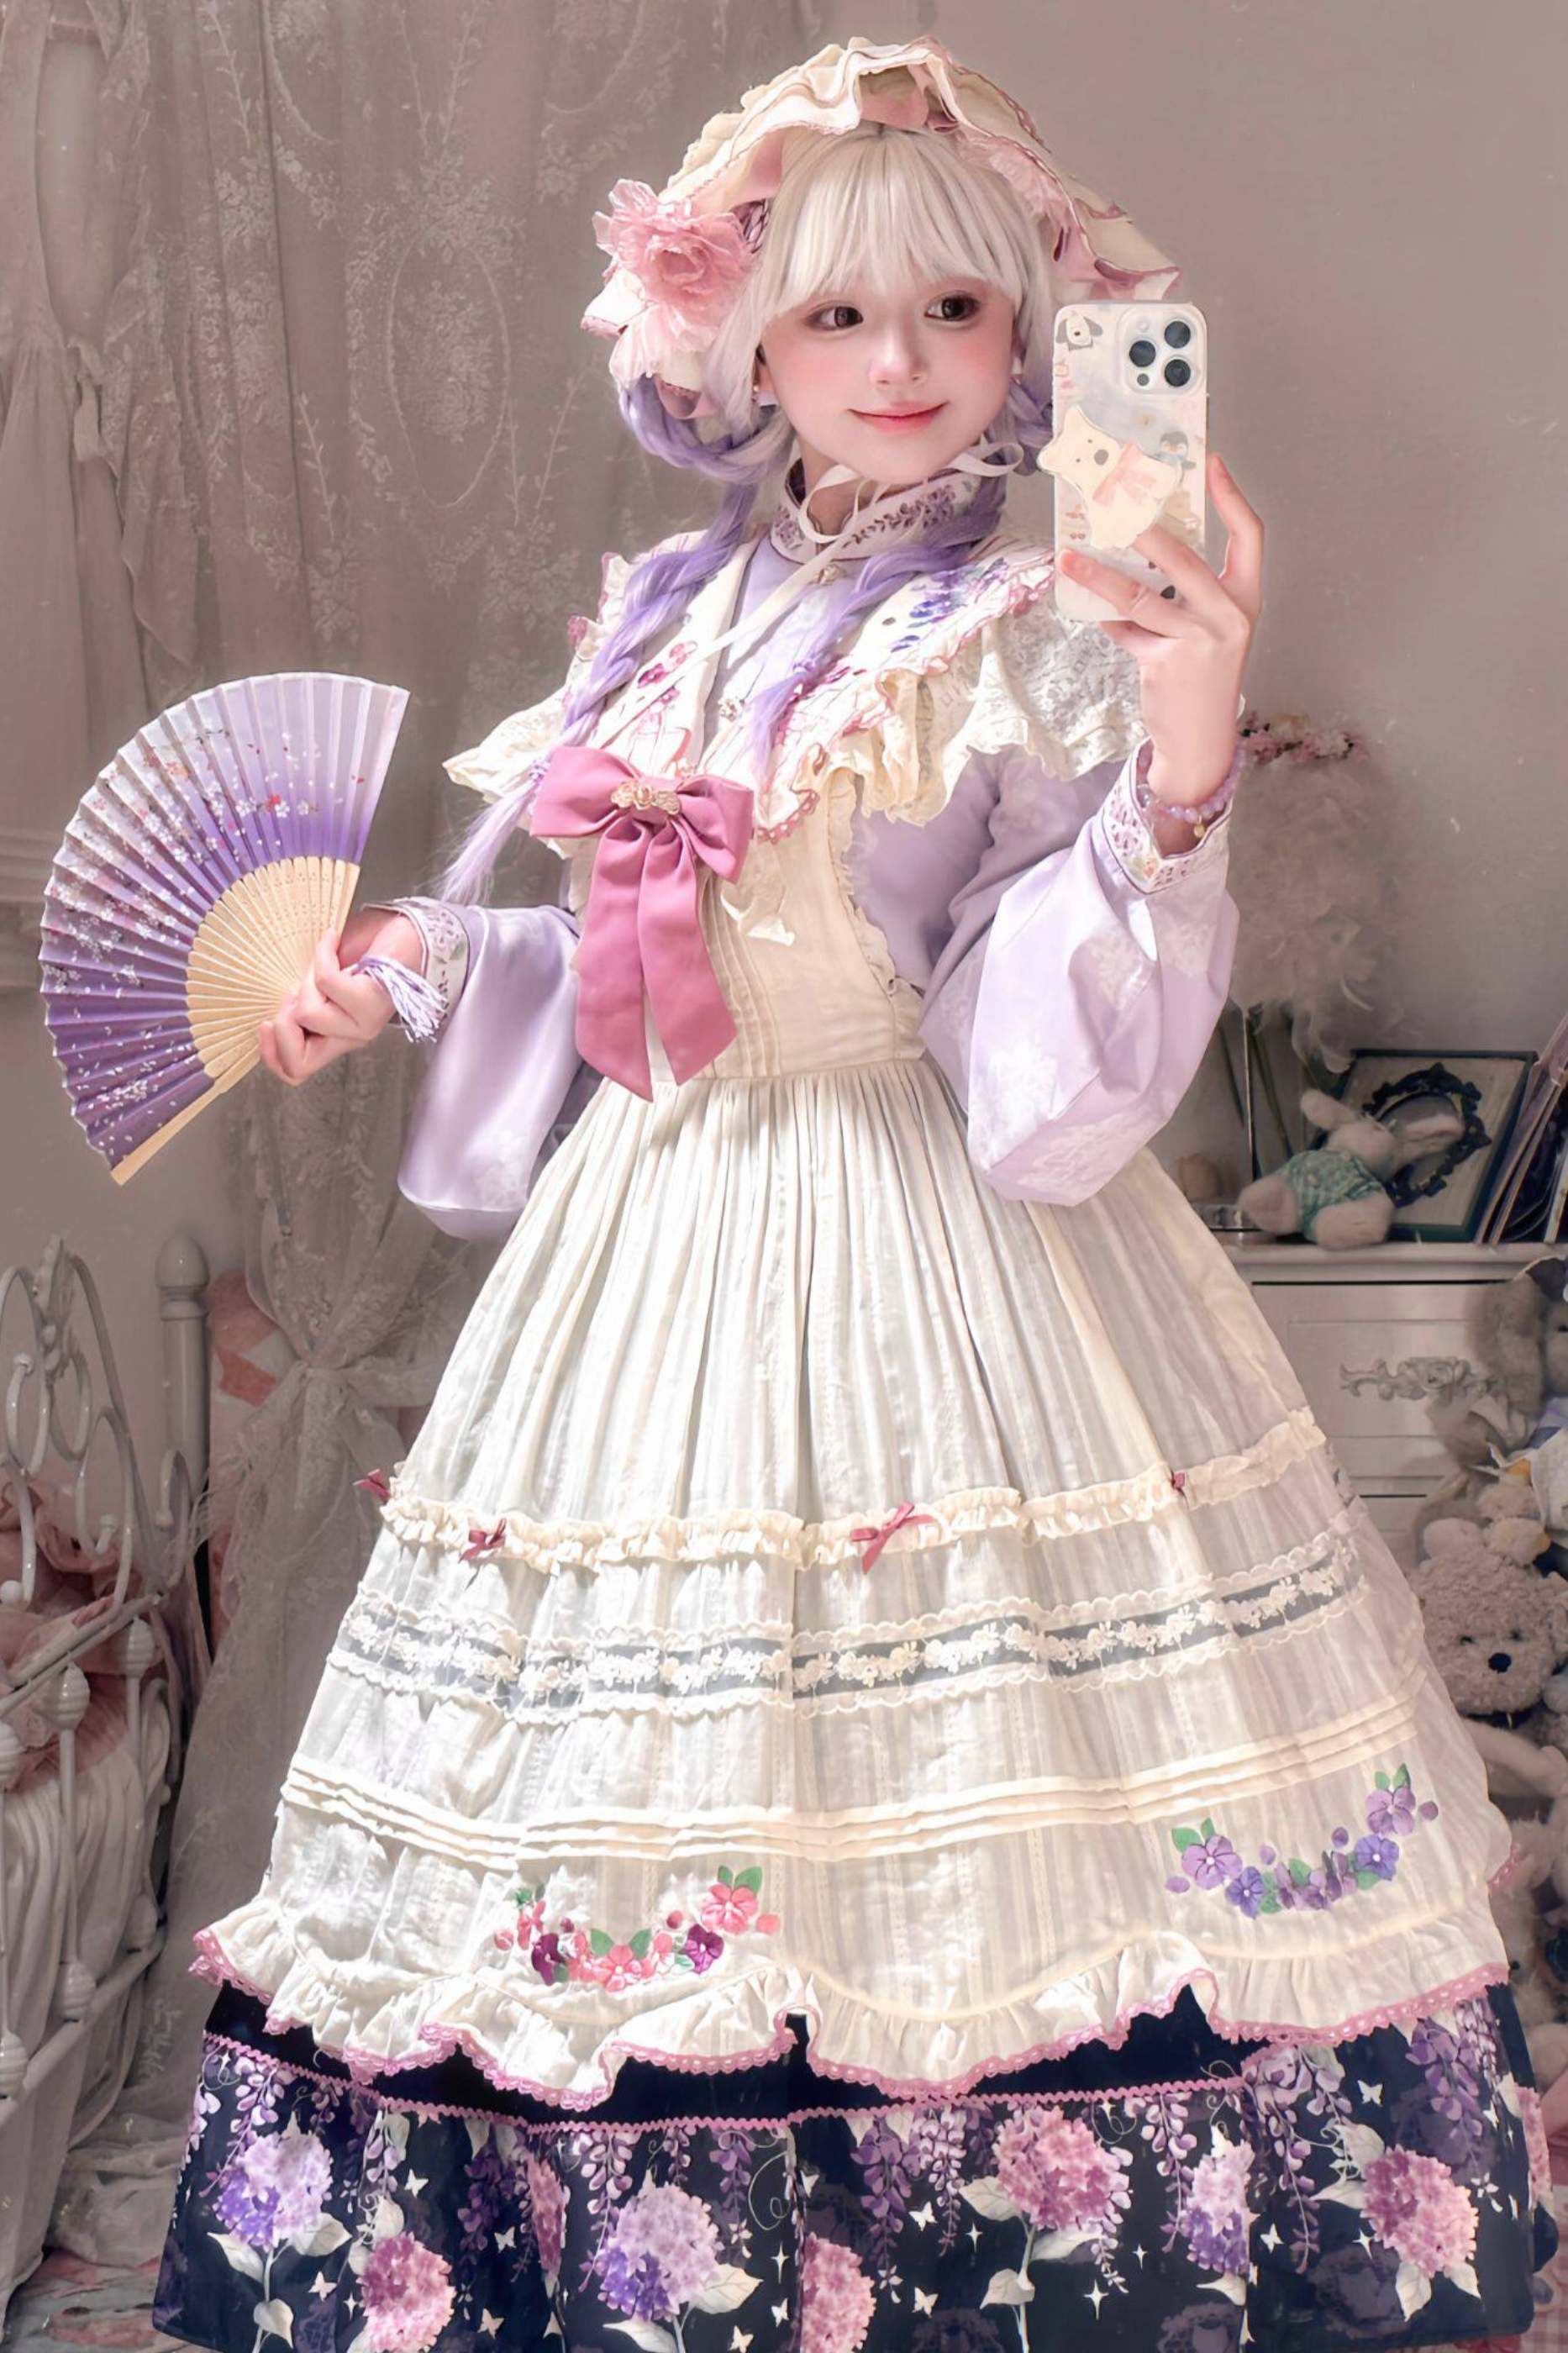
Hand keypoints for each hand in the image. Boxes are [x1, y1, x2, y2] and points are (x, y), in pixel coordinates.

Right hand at [256, 910, 421, 1087]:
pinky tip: (332, 940)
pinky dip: (322, 954)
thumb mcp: (322, 982)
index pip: (296, 1071)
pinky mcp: (371, 1000)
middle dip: (282, 1024)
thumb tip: (280, 1007)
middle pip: (299, 1062)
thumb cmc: (365, 952)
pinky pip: (326, 982)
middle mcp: (351, 1037)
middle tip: (297, 991)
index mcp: (336, 1037)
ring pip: (307, 1014)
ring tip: (326, 960)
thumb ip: (302, 1000)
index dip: (271, 1055)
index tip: (265, 1023)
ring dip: (307, 979)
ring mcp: (364, 1023)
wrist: (406, 930)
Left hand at [1059, 453, 1263, 805]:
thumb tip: (1137, 547)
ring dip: (1099, 575)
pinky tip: (1085, 606)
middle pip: (1184, 557)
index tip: (1211, 461)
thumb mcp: (1209, 627)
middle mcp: (1228, 616)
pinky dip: (1106, 619)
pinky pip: (1125, 631)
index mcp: (1245, 598)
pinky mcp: (1165, 664)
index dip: (1231, 496)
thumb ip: (1188, 591)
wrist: (1201, 739)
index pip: (1250, 535)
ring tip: (1069, 557)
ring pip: (1141, 595)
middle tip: (1112, 503)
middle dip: (1145, 528)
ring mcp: (1198, 641)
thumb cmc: (1201, 674)